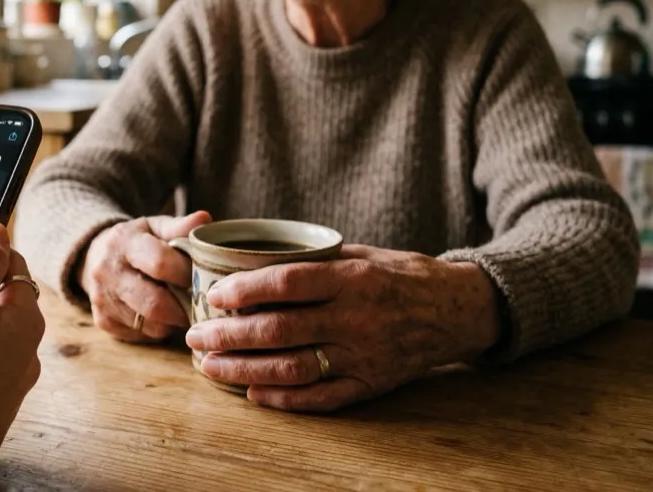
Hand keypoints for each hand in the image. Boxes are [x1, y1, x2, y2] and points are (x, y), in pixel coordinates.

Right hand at [79, 212, 210, 341]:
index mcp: (123, 242)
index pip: (159, 263)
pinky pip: (140, 335)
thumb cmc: (136, 241)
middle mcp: (107, 271)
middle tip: (197, 305)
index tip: (198, 278)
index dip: (185, 274)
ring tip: (181, 310)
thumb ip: (180, 226)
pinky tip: (159, 315)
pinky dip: (155, 329)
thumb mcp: (156, 227)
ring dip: (172, 322)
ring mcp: (102, 299)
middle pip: (154, 303)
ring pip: (150, 325)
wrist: (94, 256)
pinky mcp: (102, 320)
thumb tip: (205, 219)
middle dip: (183, 309)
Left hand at [185, 244, 500, 411]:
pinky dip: (283, 399)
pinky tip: (251, 392)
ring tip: (209, 366)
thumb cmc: (400, 274)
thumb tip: (251, 259)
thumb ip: (312, 260)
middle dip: (229, 335)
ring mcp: (363, 356)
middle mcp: (356, 318)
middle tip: (194, 335)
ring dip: (244, 369)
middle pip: (280, 330)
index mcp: (351, 279)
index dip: (244, 290)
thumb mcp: (360, 254)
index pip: (287, 284)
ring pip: (293, 369)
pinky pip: (322, 398)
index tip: (212, 294)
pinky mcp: (371, 384)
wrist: (457, 309)